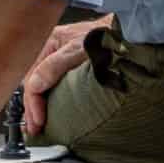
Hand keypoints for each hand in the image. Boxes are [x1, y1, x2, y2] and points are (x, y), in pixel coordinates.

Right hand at [21, 15, 110, 133]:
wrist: (131, 33)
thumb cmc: (107, 36)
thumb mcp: (78, 50)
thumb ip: (54, 66)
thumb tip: (34, 86)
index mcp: (50, 43)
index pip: (32, 80)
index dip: (33, 104)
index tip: (39, 121)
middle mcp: (54, 51)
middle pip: (35, 84)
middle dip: (33, 108)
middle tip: (35, 128)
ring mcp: (63, 58)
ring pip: (43, 85)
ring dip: (39, 104)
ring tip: (38, 123)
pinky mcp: (74, 66)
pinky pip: (55, 84)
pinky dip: (50, 98)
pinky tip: (50, 108)